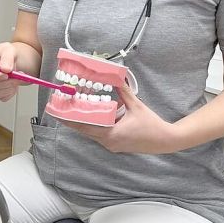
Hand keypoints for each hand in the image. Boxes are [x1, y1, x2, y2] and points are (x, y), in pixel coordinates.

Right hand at [0, 42, 24, 101]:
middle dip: (7, 82)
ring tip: (17, 74)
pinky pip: (6, 96)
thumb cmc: (5, 53)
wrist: (13, 60)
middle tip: (18, 75)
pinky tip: (14, 80)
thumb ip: (6, 58)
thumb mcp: (7, 49)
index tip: (5, 75)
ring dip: (12, 84)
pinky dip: (13, 89)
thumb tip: (5, 69)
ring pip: (0, 92)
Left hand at [57, 83, 179, 153]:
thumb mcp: (136, 105)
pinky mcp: (116, 145)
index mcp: (111, 134)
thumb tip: (115, 77)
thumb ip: (124, 92)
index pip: (85, 127)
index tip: (58, 114)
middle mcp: (109, 142)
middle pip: (85, 131)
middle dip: (73, 120)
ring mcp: (112, 145)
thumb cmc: (151, 124)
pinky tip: (90, 117)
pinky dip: (93, 126)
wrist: (166, 140)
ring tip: (72, 111)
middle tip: (61, 109)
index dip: (70, 121)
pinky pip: (100, 135)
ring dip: (83, 123)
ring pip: (92, 134)